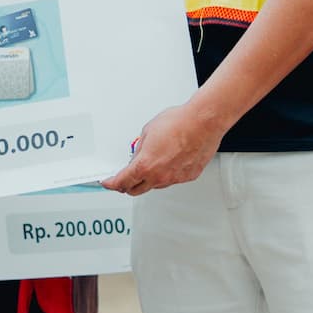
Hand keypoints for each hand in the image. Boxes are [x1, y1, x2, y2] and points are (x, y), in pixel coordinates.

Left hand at [102, 102, 223, 195]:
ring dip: (149, 179)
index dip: (112, 183)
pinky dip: (168, 173)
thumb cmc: (179, 123)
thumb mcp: (148, 131)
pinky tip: (170, 161)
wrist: (203, 122)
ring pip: (155, 185)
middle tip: (124, 179)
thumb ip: (141, 148)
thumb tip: (139, 154)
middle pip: (136, 190)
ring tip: (152, 164)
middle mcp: (159, 176)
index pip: (122, 181)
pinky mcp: (188, 176)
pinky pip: (173, 179)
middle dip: (127, 185)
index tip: (109, 183)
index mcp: (145, 165)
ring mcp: (174, 178)